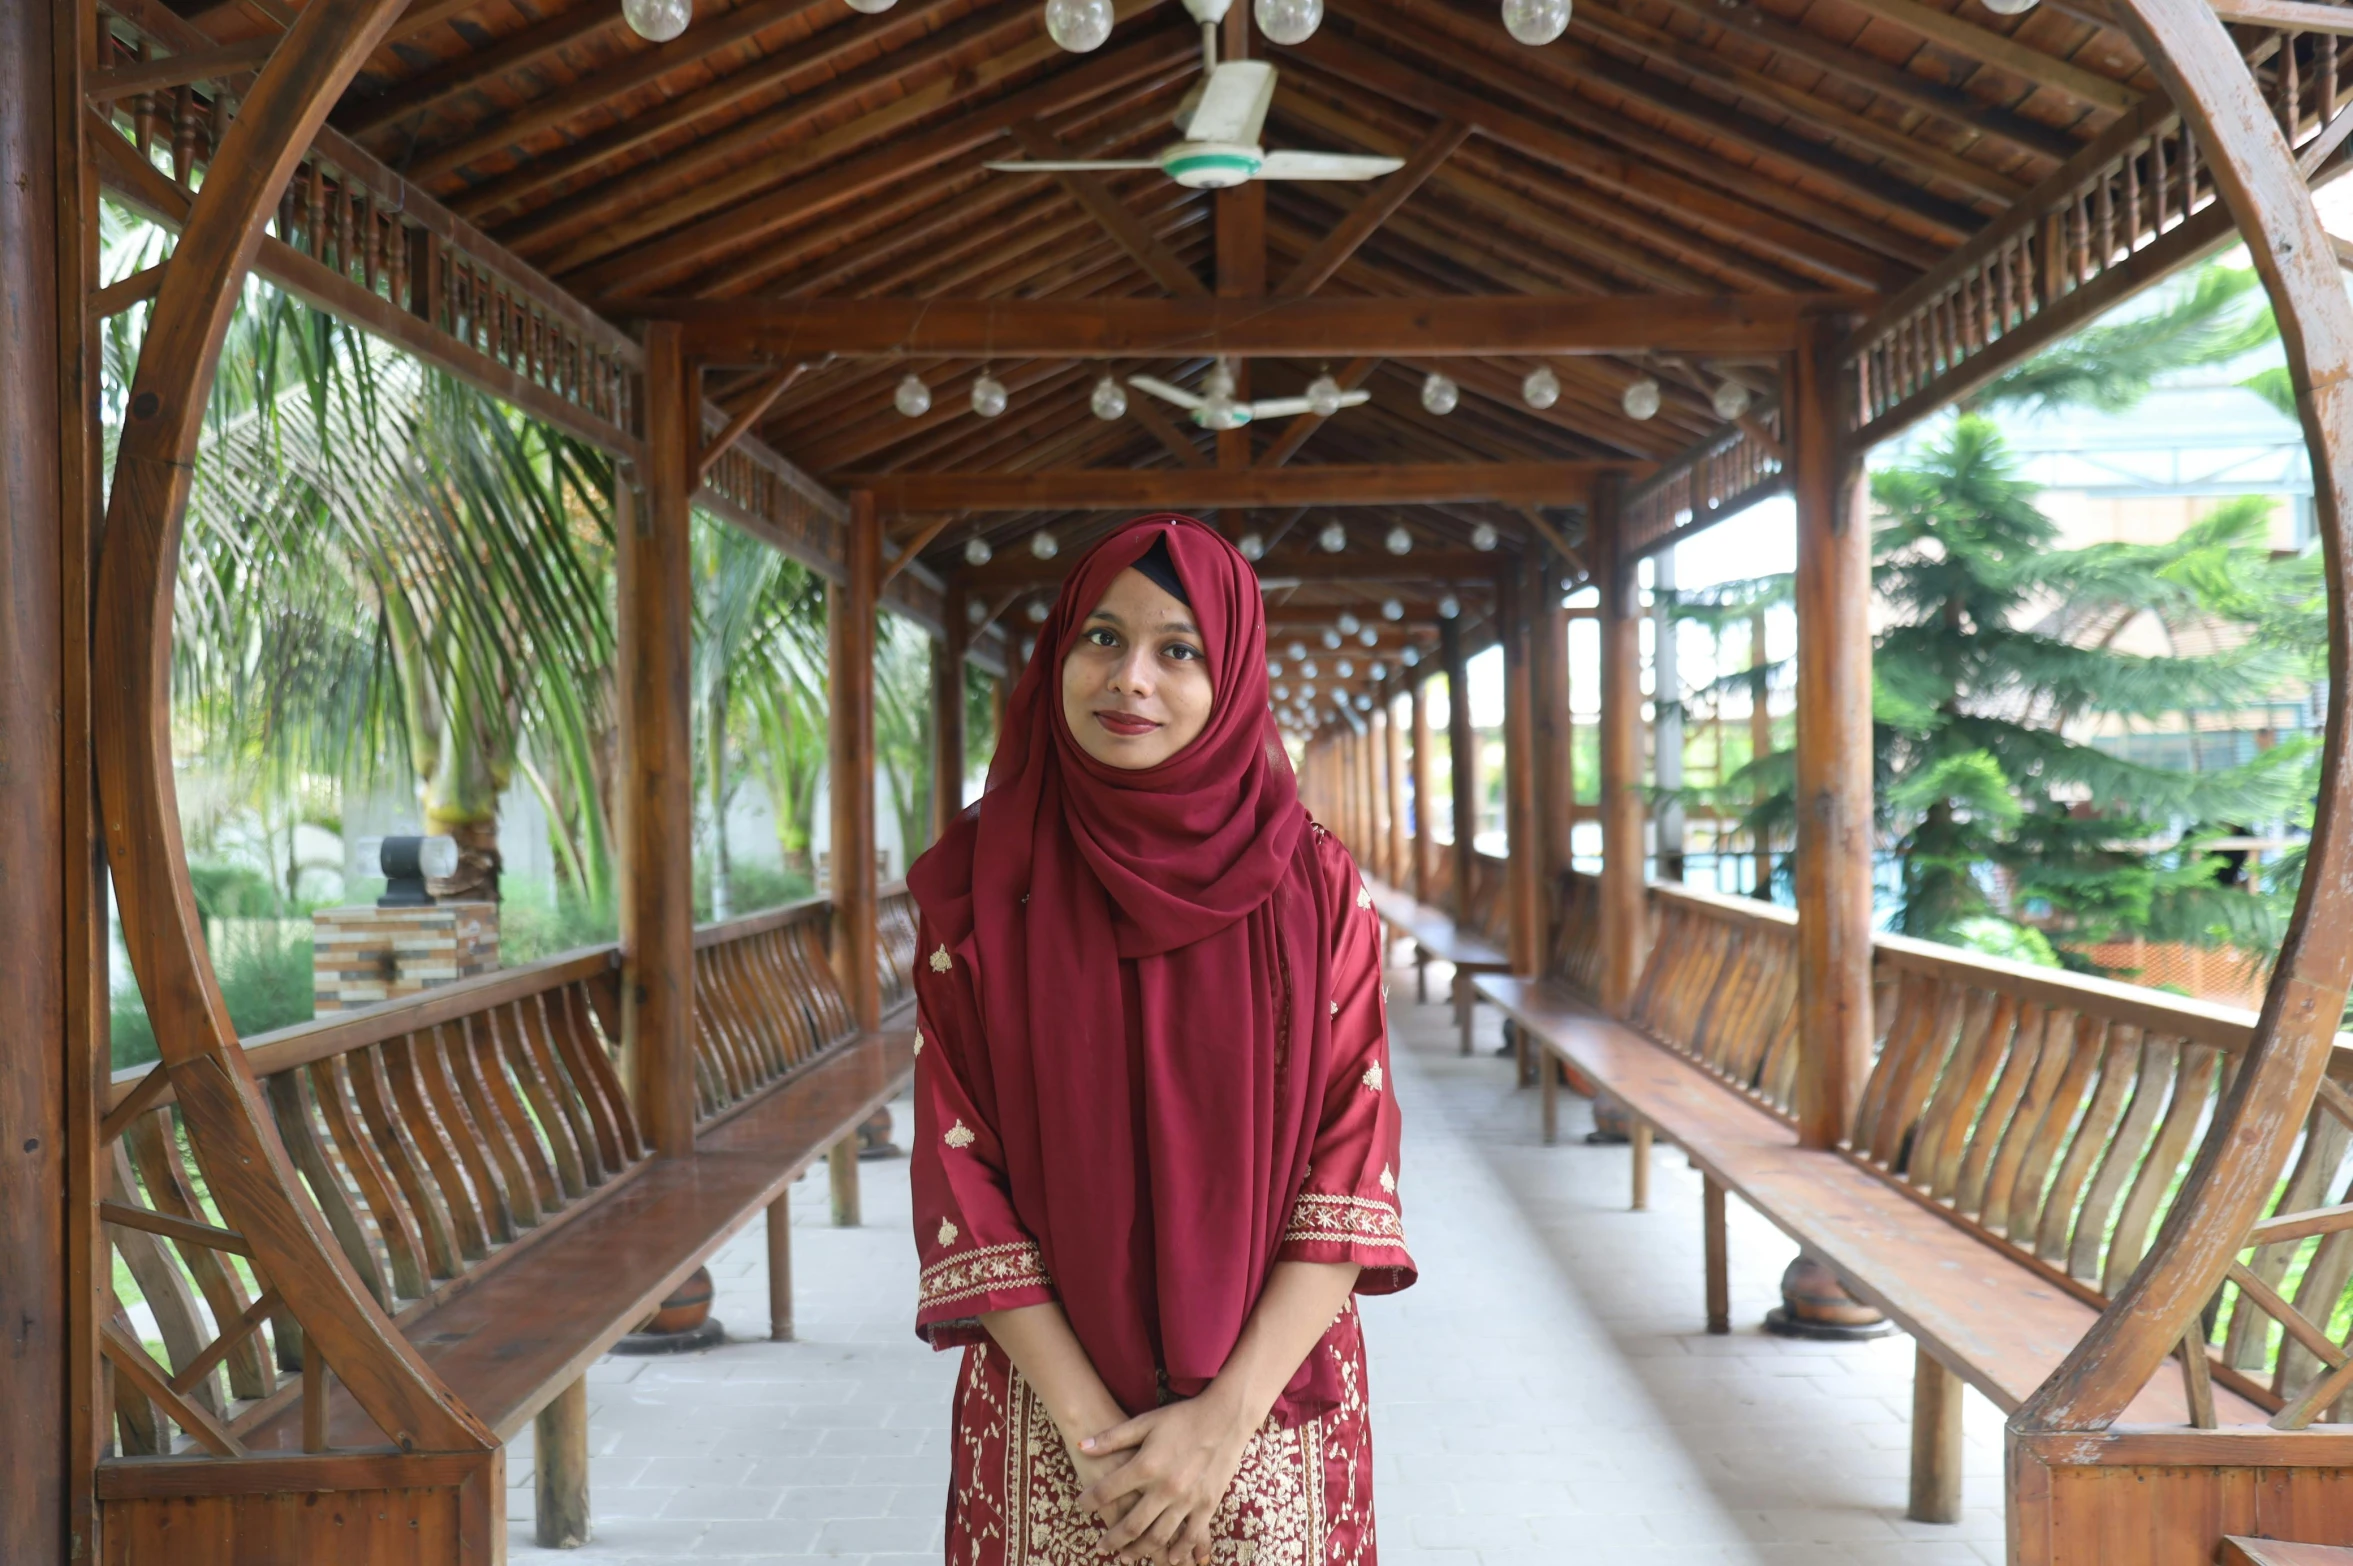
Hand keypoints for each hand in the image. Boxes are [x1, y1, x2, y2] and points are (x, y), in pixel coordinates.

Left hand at [1075, 1390, 1256, 1565]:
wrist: (1226, 1417)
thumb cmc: (1183, 1417)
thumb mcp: (1146, 1422)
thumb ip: (1113, 1437)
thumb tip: (1081, 1445)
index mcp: (1146, 1465)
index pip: (1108, 1490)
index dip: (1091, 1501)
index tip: (1082, 1507)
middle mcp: (1165, 1487)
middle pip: (1132, 1524)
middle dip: (1113, 1540)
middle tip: (1101, 1548)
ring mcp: (1188, 1499)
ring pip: (1158, 1536)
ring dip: (1139, 1551)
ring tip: (1126, 1557)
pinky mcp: (1207, 1505)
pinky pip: (1190, 1536)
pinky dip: (1179, 1551)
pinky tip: (1168, 1559)